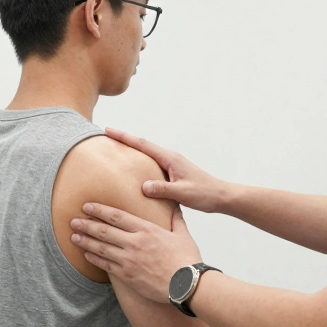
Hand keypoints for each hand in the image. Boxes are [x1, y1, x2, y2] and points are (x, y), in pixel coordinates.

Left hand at [70, 204, 200, 305]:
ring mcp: (129, 259)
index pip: (117, 216)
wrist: (187, 285)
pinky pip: (106, 265)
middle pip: (104, 230)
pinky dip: (94, 259)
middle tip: (73, 220)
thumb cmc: (187, 260)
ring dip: (86, 241)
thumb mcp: (183, 235)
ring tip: (74, 236)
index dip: (100, 210)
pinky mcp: (127, 275)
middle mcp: (134, 242)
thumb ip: (176, 220)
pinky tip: (86, 254)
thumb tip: (176, 207)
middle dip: (87, 224)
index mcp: (146, 229)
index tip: (87, 206)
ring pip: (101, 248)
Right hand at [105, 128, 233, 212]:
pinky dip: (140, 161)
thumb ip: (162, 190)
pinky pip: (152, 163)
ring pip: (147, 154)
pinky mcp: (172, 172)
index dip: (124, 137)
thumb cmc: (204, 194)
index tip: (108, 130)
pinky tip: (134, 169)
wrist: (221, 196)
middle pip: (142, 145)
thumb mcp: (182, 193)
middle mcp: (170, 158)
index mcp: (170, 159)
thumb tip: (143, 186)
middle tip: (106, 135)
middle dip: (124, 139)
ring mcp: (171, 164)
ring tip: (115, 149)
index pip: (142, 144)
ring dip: (131, 150)